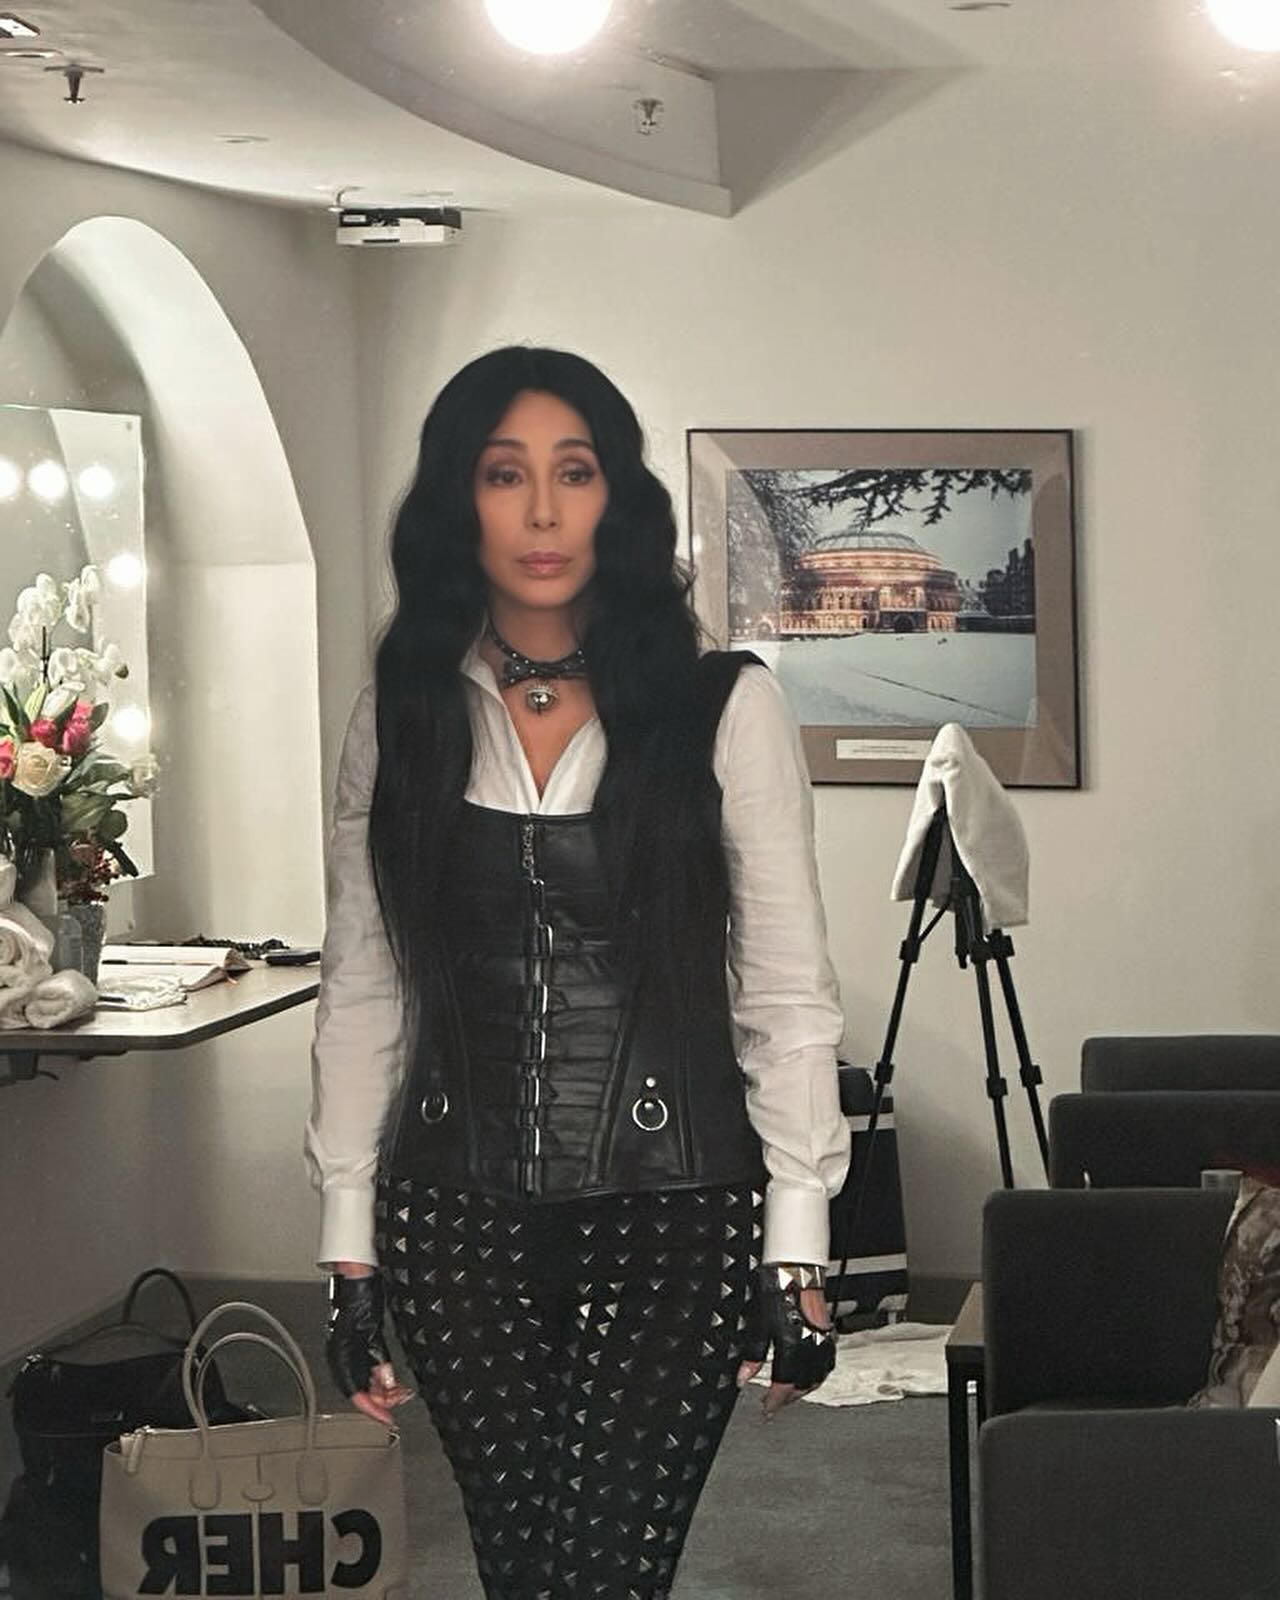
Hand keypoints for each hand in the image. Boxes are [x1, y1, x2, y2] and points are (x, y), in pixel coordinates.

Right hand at [326, 1269, 413, 1425]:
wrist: (357, 1277)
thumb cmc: (361, 1297)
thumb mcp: (374, 1331)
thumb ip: (380, 1361)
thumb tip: (388, 1385)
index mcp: (341, 1355)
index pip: (355, 1392)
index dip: (371, 1408)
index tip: (386, 1418)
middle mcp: (341, 1357)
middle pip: (360, 1390)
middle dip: (381, 1399)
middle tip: (400, 1402)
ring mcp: (348, 1352)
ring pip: (365, 1382)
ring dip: (383, 1390)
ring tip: (401, 1393)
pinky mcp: (357, 1347)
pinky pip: (367, 1371)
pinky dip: (381, 1378)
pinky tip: (392, 1381)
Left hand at [736, 1271, 835, 1418]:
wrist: (796, 1270)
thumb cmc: (777, 1291)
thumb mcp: (758, 1324)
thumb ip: (752, 1356)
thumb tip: (742, 1378)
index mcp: (792, 1348)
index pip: (784, 1387)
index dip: (774, 1402)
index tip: (766, 1409)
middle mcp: (810, 1348)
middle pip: (802, 1386)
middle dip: (787, 1398)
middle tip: (774, 1403)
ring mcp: (821, 1343)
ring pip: (817, 1378)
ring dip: (803, 1390)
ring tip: (789, 1393)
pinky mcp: (827, 1335)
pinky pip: (826, 1365)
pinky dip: (817, 1375)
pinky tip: (810, 1373)